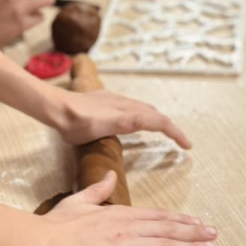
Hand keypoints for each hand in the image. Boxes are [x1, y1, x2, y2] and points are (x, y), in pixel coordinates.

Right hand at [26, 172, 216, 245]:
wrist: (37, 245)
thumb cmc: (53, 227)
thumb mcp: (77, 201)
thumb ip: (97, 190)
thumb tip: (111, 179)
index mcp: (117, 213)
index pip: (156, 216)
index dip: (179, 220)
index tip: (197, 221)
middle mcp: (126, 228)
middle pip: (167, 230)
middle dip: (193, 232)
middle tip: (214, 234)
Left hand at [50, 89, 190, 149]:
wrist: (57, 108)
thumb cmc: (75, 125)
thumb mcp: (99, 127)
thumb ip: (122, 123)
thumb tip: (144, 118)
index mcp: (127, 114)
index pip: (159, 121)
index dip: (176, 133)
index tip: (188, 146)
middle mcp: (126, 105)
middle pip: (155, 114)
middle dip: (170, 127)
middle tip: (181, 142)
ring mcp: (117, 101)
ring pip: (145, 109)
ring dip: (158, 120)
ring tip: (164, 132)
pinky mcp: (107, 100)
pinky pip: (134, 107)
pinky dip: (144, 115)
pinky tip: (136, 121)